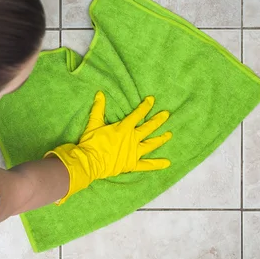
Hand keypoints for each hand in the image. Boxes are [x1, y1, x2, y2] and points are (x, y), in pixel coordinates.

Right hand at [46, 91, 171, 203]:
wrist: (90, 162)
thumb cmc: (91, 143)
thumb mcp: (93, 124)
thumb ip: (98, 109)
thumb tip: (100, 94)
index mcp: (123, 128)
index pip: (137, 115)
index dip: (145, 107)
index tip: (152, 100)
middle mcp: (132, 139)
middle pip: (148, 128)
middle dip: (158, 120)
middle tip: (166, 114)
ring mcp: (134, 152)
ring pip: (151, 144)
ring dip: (161, 139)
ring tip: (169, 134)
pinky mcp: (132, 164)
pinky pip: (146, 165)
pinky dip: (156, 164)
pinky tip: (167, 163)